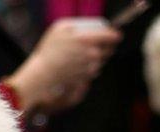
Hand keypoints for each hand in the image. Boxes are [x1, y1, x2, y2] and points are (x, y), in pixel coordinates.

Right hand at [5, 20, 120, 113]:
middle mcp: (93, 55)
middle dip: (106, 46)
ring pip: (101, 61)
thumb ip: (76, 24)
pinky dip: (90, 67)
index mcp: (88, 40)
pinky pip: (94, 70)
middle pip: (109, 50)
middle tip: (99, 44)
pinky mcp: (87, 78)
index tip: (115, 35)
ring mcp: (91, 68)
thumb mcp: (59, 28)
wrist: (44, 74)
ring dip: (97, 57)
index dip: (115, 35)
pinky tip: (80, 64)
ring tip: (84, 54)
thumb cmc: (49, 50)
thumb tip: (86, 27)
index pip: (111, 37)